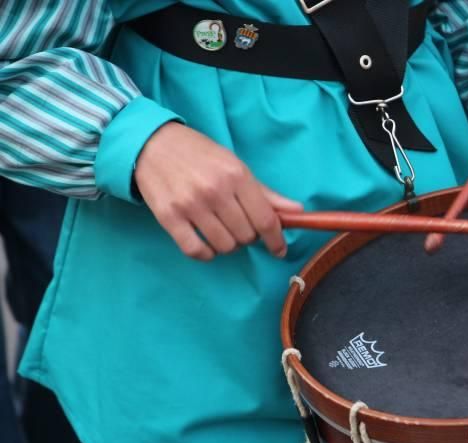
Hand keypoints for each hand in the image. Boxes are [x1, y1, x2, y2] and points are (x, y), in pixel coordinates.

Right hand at [134, 122, 302, 260]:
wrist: (152, 144)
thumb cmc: (200, 155)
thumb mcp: (236, 165)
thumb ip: (266, 193)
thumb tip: (296, 211)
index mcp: (236, 175)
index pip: (266, 219)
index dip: (276, 240)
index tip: (279, 249)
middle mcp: (215, 191)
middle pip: (246, 236)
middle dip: (249, 236)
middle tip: (240, 224)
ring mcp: (190, 205)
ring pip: (224, 246)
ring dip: (228, 244)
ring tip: (222, 230)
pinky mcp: (168, 217)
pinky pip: (195, 251)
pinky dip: (206, 253)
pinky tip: (207, 243)